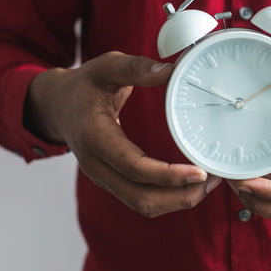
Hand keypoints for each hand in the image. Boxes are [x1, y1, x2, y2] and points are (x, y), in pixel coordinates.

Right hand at [24, 52, 219, 216]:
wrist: (57, 105)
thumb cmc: (84, 84)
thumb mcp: (106, 66)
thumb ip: (136, 67)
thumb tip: (171, 70)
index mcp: (95, 137)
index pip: (134, 168)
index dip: (169, 175)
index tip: (199, 172)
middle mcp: (96, 165)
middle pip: (141, 198)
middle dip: (180, 196)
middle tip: (213, 180)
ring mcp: (103, 177)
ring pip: (142, 204)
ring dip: (177, 200)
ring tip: (208, 183)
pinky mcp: (112, 181)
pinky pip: (141, 198)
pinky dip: (168, 196)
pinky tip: (190, 182)